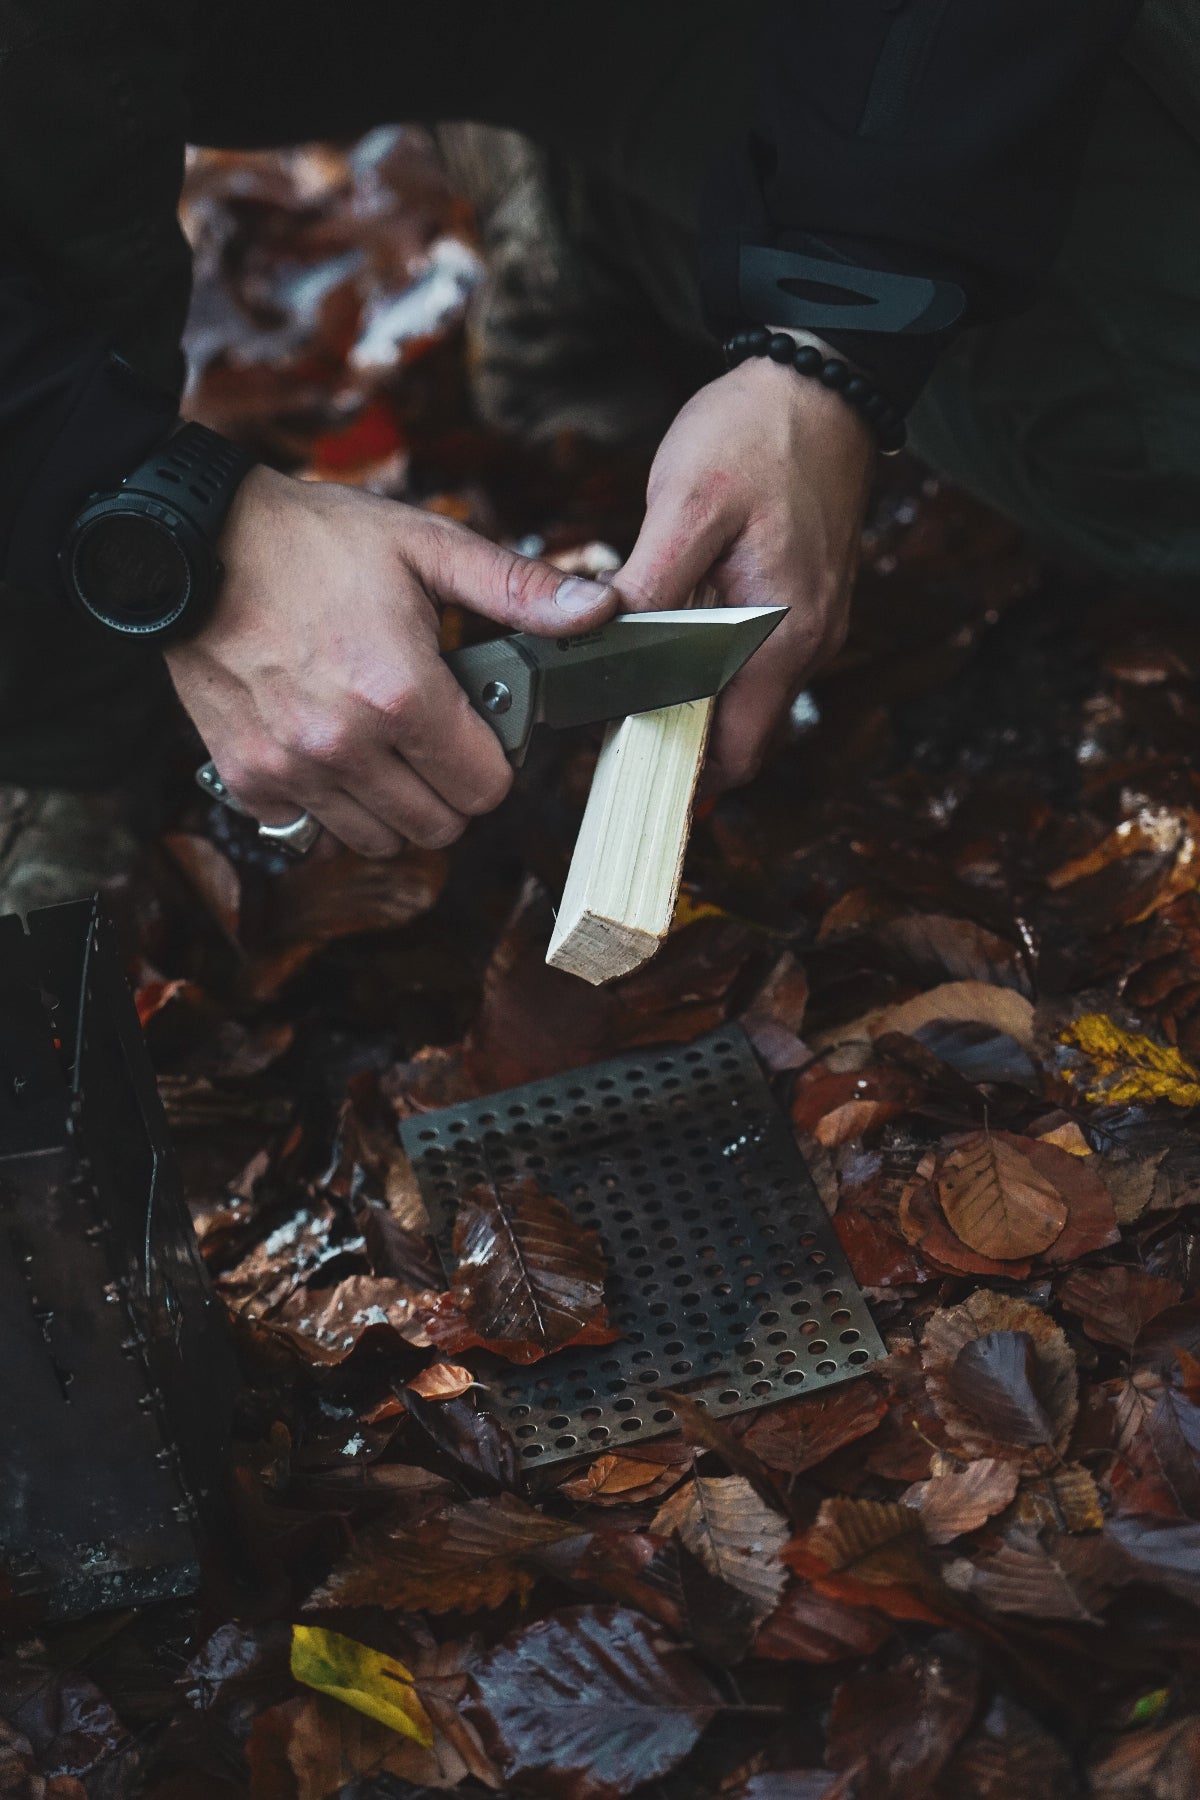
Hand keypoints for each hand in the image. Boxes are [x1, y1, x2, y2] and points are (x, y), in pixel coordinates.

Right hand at [166, 468, 616, 855]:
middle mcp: (345, 744)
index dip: (493, 760)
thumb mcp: (426, 546)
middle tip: (431, 735)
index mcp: (402, 693)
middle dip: (449, 788)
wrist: (193, 546)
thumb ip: (518, 589)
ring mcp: (292, 769)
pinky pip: (314, 831)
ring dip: (393, 805)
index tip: (477, 728)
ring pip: (380, 840)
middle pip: (439, 826)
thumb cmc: (312, 541)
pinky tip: (328, 751)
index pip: (487, 788)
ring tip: (380, 741)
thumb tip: (601, 609)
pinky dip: (329, 806)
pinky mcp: (250, 779)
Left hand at [614, 357, 874, 789]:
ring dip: (694, 691)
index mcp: (784, 636)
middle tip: (613, 707)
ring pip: (746, 696)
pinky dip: (714, 657)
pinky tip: (676, 622)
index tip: (621, 749)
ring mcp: (812, 624)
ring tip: (636, 661)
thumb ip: (651, 587)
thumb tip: (610, 650)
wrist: (820, 382)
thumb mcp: (687, 504)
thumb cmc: (757, 435)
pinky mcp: (804, 600)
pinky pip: (756, 657)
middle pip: (740, 733)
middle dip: (680, 731)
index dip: (678, 763)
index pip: (737, 752)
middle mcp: (809, 644)